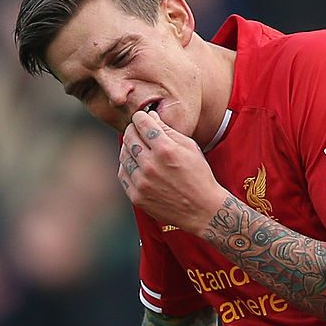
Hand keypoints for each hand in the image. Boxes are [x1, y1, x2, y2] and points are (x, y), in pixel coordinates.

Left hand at [118, 110, 228, 232]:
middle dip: (133, 130)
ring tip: (138, 148)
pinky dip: (127, 165)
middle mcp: (151, 166)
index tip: (142, 118)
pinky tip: (136, 164)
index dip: (140, 117)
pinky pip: (123, 174)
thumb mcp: (190, 148)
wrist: (202, 210)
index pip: (142, 124)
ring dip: (129, 147)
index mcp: (166, 150)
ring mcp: (142, 182)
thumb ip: (168, 130)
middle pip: (129, 137)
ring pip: (123, 155)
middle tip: (138, 131)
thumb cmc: (199, 176)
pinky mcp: (137, 196)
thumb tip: (150, 116)